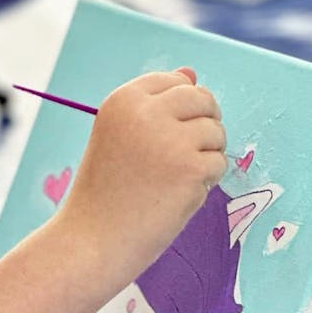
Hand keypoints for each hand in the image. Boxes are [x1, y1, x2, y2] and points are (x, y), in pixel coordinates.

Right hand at [58, 67, 226, 281]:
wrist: (92, 239)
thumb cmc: (106, 190)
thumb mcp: (121, 135)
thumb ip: (155, 104)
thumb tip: (191, 73)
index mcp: (123, 99)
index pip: (174, 81)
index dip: (179, 110)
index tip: (163, 136)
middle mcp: (145, 112)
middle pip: (202, 98)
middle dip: (202, 124)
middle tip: (179, 157)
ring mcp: (169, 139)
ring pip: (215, 131)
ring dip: (205, 155)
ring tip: (173, 178)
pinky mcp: (190, 168)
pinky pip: (219, 163)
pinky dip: (206, 181)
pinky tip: (176, 195)